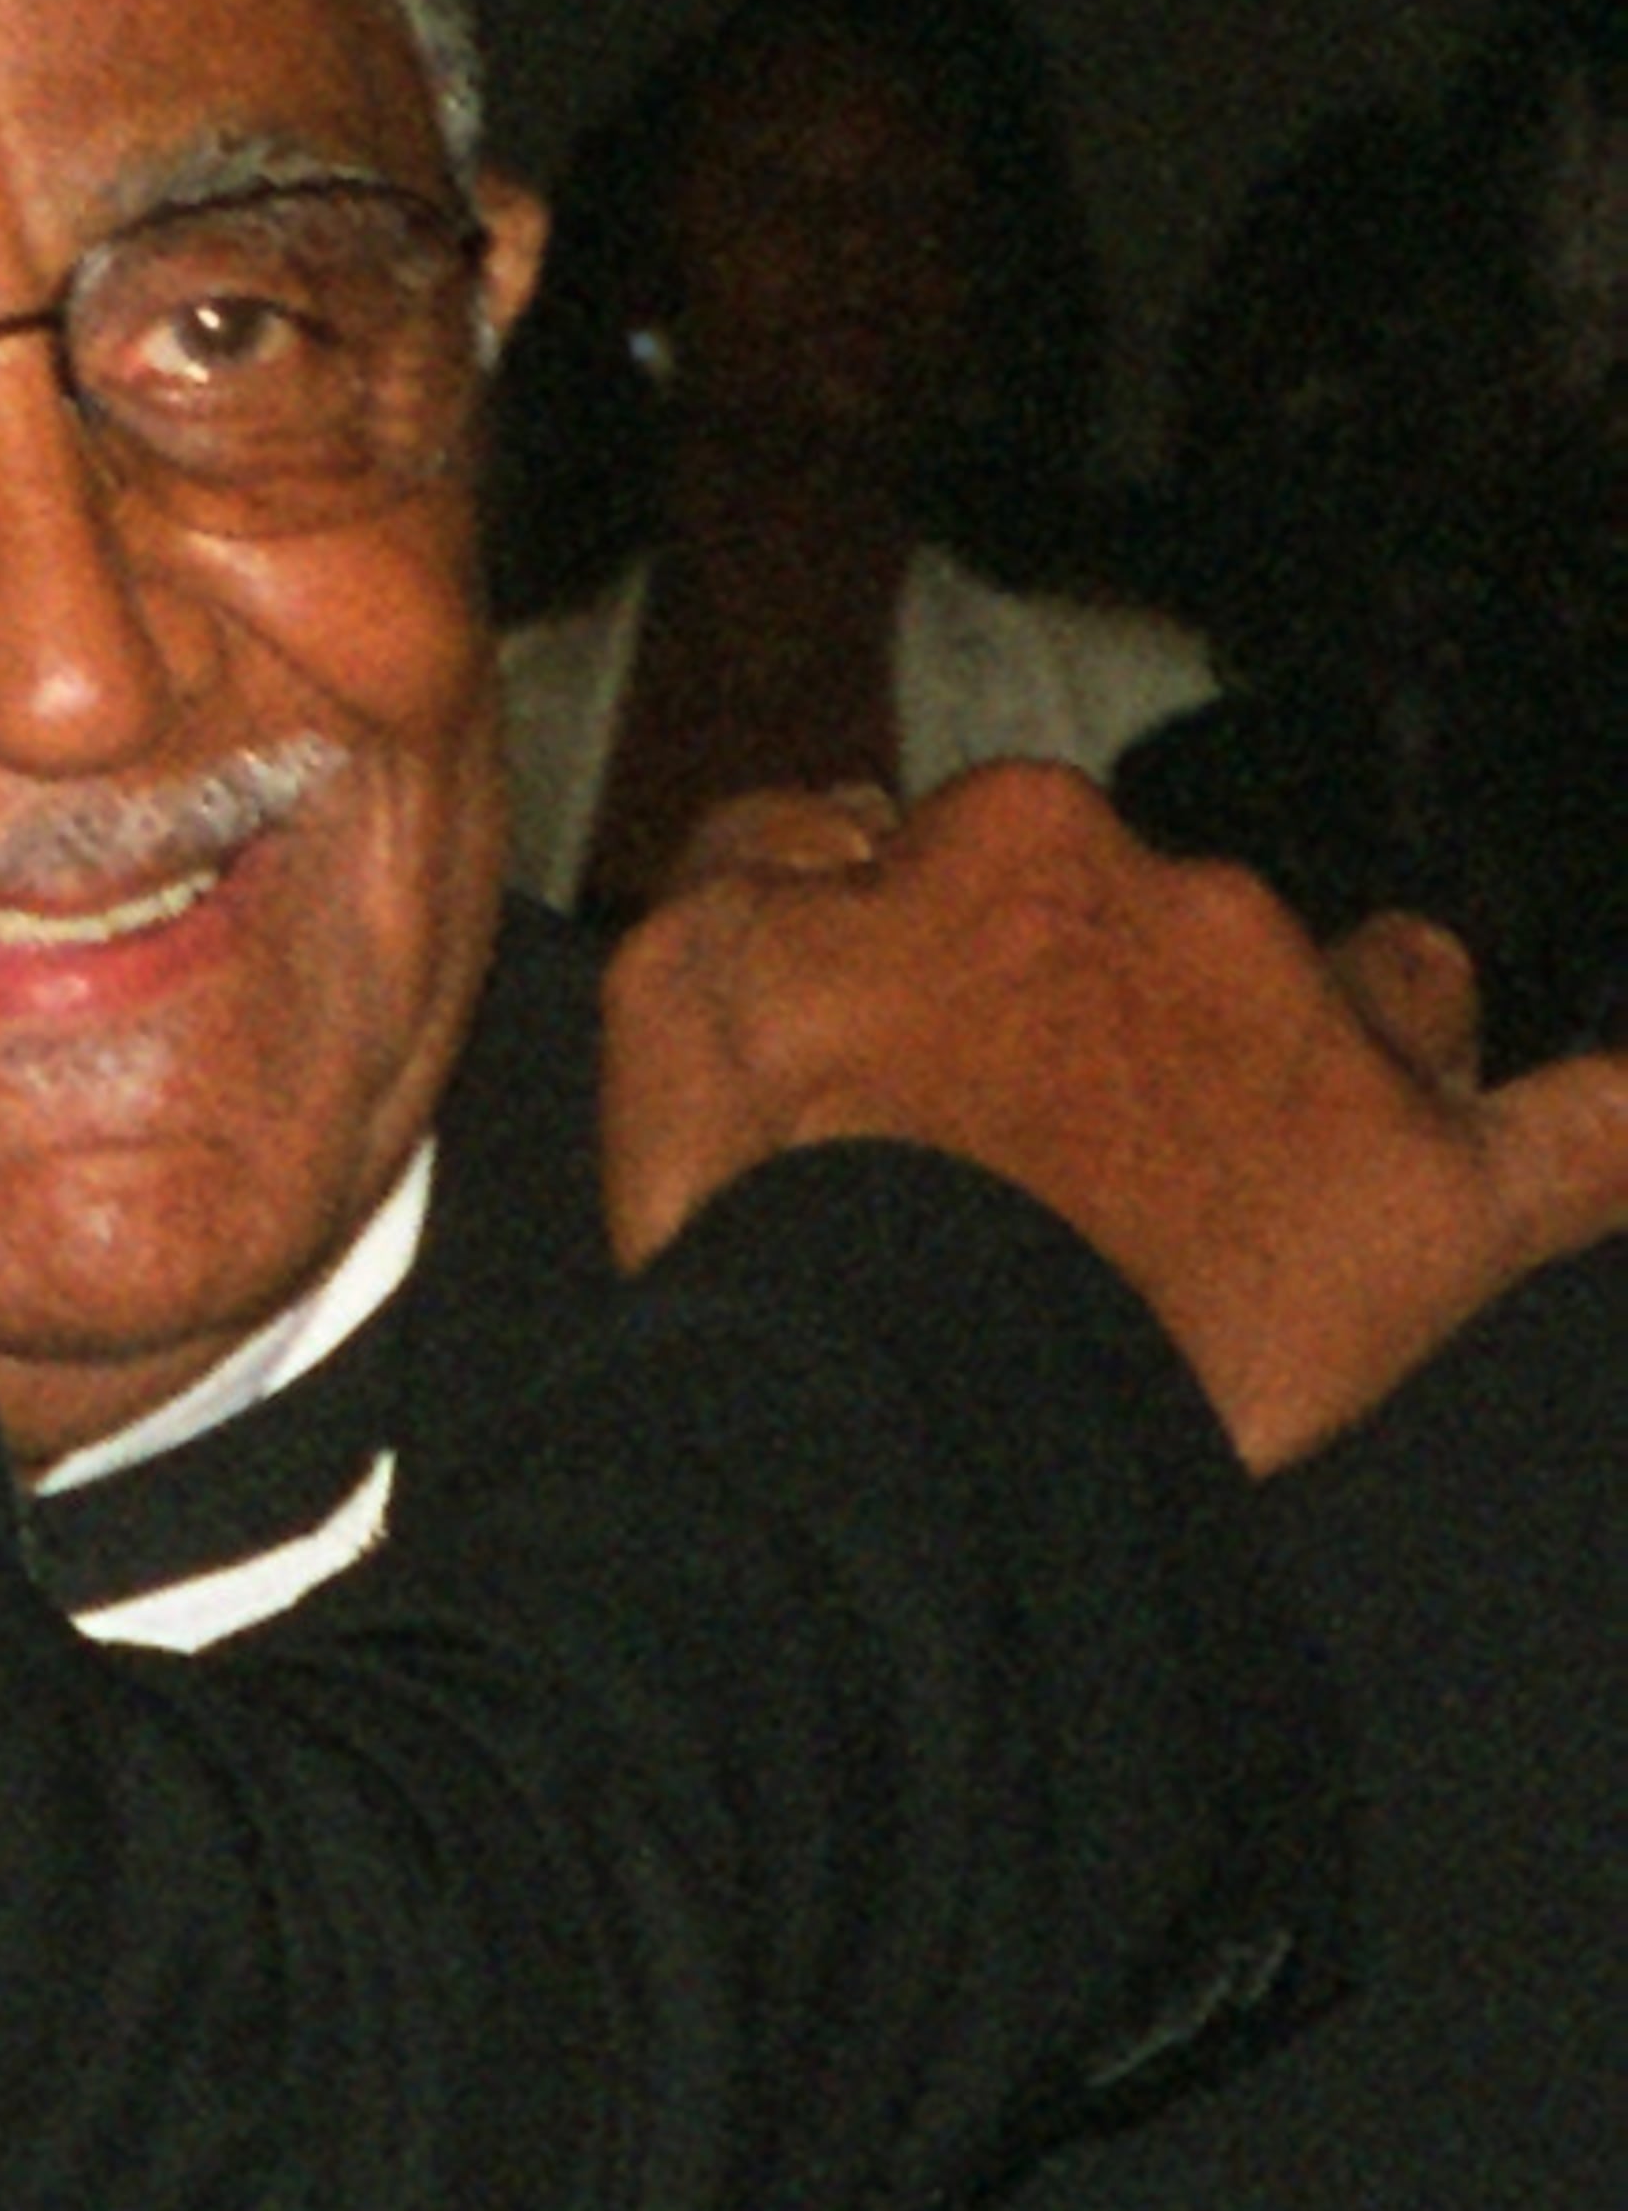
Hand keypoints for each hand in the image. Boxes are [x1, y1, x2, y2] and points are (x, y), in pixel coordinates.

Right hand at [602, 760, 1627, 1468]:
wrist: (895, 1388)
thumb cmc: (769, 1193)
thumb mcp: (677, 968)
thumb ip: (766, 852)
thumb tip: (855, 822)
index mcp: (1020, 836)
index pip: (1009, 852)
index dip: (957, 956)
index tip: (911, 1060)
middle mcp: (1195, 899)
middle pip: (1194, 922)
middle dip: (1140, 1007)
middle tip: (1044, 1157)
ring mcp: (1332, 1042)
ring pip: (1391, 988)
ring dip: (1349, 1034)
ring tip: (1283, 1149)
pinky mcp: (1435, 1199)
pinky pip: (1589, 1140)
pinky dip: (1620, 1121)